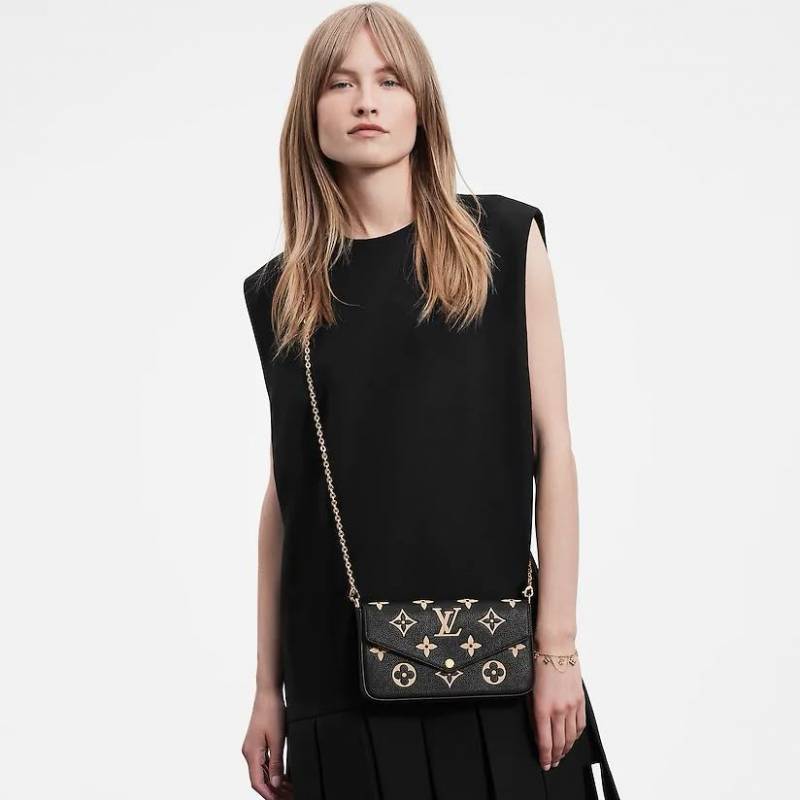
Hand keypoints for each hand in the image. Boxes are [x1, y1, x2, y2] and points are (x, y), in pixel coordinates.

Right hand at [241, 689, 293, 798]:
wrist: (268, 692)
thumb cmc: (272, 711)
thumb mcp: (277, 738)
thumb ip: (276, 762)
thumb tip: (275, 784)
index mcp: (252, 753)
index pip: (258, 782)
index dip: (269, 795)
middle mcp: (249, 753)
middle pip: (259, 780)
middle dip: (273, 791)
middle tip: (290, 796)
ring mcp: (252, 749)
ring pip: (262, 773)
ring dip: (274, 783)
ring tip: (289, 789)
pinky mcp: (257, 744)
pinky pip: (264, 764)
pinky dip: (273, 772)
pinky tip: (283, 777)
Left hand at [528, 650, 586, 770]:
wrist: (556, 647)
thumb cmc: (539, 664)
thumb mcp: (530, 690)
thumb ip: (534, 712)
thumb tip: (537, 729)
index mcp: (543, 708)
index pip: (545, 741)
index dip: (545, 756)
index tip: (544, 763)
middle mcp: (559, 709)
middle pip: (560, 742)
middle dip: (556, 756)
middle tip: (553, 763)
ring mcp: (571, 705)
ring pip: (571, 736)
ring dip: (567, 748)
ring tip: (563, 755)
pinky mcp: (580, 700)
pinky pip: (580, 723)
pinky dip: (577, 735)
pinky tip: (573, 738)